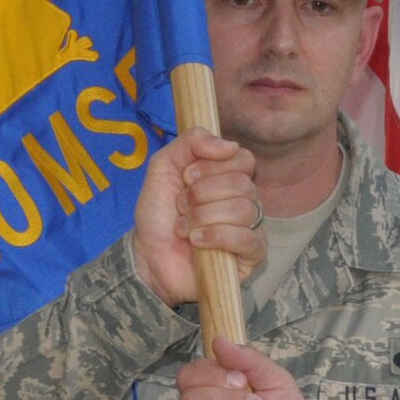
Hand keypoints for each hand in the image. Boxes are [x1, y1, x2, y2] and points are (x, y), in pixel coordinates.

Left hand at [131, 129, 261, 305]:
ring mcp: (251, 228)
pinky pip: (247, 239)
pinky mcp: (251, 256)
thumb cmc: (158, 215)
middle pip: (242, 183)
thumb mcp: (164, 166)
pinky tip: (197, 241)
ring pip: (243, 210)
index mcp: (229, 177)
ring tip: (184, 228)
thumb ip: (191, 142)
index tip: (187, 177)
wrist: (149, 257)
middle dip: (201, 194)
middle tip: (181, 206)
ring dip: (203, 217)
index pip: (244, 159)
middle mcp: (245, 200)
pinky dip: (217, 236)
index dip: (212, 166)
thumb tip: (230, 145)